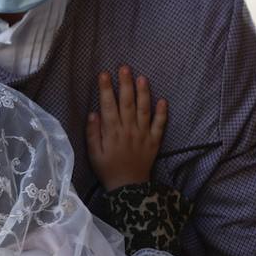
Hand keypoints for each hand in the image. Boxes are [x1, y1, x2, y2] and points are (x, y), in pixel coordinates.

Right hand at [87, 66, 166, 189]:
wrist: (128, 188)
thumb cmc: (107, 169)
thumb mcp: (93, 153)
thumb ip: (93, 133)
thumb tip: (93, 113)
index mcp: (112, 131)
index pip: (108, 105)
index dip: (106, 88)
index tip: (104, 74)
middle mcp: (128, 129)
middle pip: (127, 102)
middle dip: (125, 83)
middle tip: (124, 67)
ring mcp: (143, 134)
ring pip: (144, 110)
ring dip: (143, 93)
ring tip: (142, 78)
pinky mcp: (154, 141)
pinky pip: (160, 125)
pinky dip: (162, 113)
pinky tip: (163, 100)